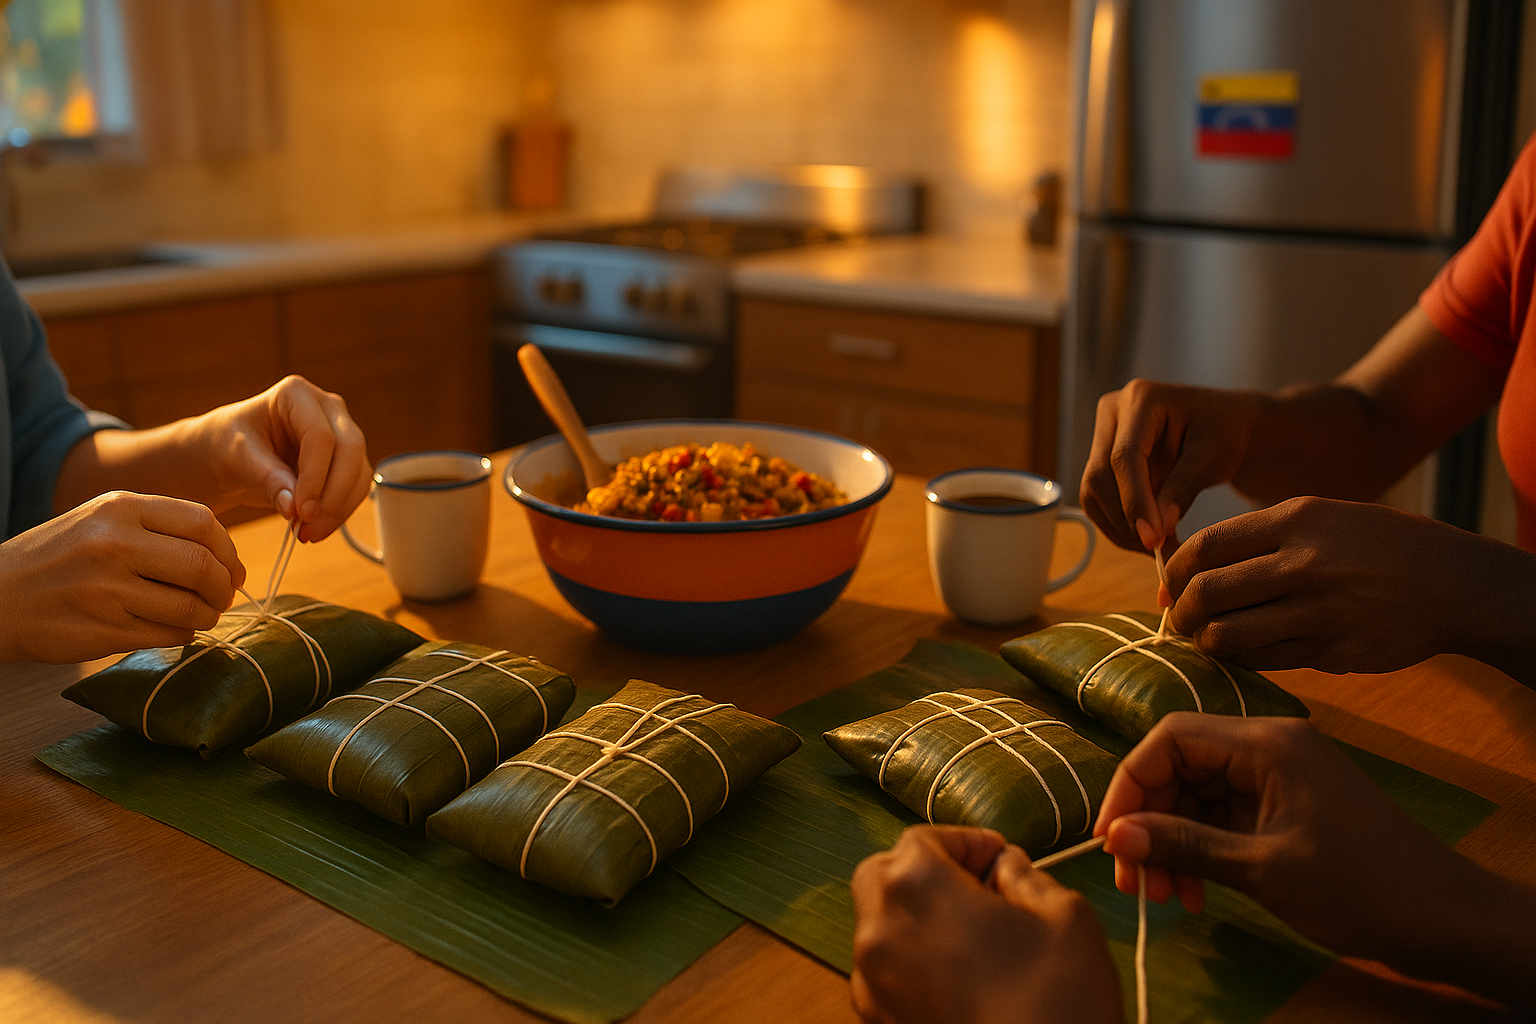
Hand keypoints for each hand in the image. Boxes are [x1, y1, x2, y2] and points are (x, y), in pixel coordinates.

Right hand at [0, 491, 243, 663]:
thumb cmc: (58, 558)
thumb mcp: (100, 520)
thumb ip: (158, 528)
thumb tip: (225, 556)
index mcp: (119, 508)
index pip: (203, 523)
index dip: (228, 550)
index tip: (231, 568)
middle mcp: (114, 544)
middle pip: (203, 567)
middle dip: (224, 587)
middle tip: (222, 597)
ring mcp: (107, 589)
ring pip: (191, 607)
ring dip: (207, 616)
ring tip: (200, 615)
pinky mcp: (103, 630)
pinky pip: (169, 635)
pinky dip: (183, 635)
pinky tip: (173, 629)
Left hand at [194, 375, 370, 541]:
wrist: (228, 454)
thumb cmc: (227, 444)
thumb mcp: (238, 458)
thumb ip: (267, 479)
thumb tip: (295, 509)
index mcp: (296, 394)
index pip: (320, 436)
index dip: (315, 477)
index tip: (302, 512)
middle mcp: (327, 408)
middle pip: (350, 450)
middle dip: (333, 495)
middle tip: (309, 527)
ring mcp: (341, 432)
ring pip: (359, 471)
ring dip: (339, 508)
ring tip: (309, 533)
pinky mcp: (346, 459)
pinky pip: (355, 487)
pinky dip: (340, 511)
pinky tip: (316, 528)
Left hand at [850, 825, 1121, 1023]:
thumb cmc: (1054, 1004)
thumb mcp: (1065, 918)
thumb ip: (1027, 877)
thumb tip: (1007, 869)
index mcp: (916, 887)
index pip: (923, 839)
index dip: (965, 842)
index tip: (998, 856)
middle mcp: (878, 930)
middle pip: (885, 876)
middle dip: (927, 872)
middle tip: (979, 888)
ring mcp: (871, 982)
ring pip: (881, 927)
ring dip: (919, 919)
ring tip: (975, 939)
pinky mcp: (878, 1022)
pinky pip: (886, 974)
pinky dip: (914, 964)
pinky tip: (962, 979)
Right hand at [1081, 379, 1266, 552]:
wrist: (1225, 425)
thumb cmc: (1226, 432)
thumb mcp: (1213, 457)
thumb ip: (1183, 489)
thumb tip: (1156, 531)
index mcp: (1141, 399)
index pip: (1124, 457)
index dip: (1134, 501)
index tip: (1153, 538)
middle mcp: (1113, 412)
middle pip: (1099, 475)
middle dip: (1126, 519)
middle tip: (1157, 549)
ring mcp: (1103, 435)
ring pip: (1093, 493)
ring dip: (1120, 527)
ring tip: (1157, 545)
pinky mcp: (1102, 460)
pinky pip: (1098, 500)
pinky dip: (1119, 525)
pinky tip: (1147, 536)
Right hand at [1095, 714, 1535, 1010]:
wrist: (1446, 918)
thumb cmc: (1359, 886)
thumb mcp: (1262, 868)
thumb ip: (1184, 845)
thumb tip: (1114, 837)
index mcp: (1266, 743)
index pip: (1170, 739)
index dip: (1131, 784)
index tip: (1110, 838)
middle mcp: (1269, 748)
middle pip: (1180, 767)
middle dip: (1149, 821)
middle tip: (1134, 883)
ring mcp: (1280, 777)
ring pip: (1198, 796)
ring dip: (1172, 842)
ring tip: (1165, 898)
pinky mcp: (1287, 807)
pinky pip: (1224, 816)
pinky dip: (1202, 849)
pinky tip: (1195, 892)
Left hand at [1163, 495, 1535, 675]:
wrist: (1452, 582)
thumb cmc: (1375, 544)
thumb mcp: (1321, 515)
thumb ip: (1258, 537)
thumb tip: (1190, 569)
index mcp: (1294, 521)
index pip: (1205, 547)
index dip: (1175, 570)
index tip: (1170, 584)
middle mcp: (1303, 564)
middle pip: (1207, 593)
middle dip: (1181, 611)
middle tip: (1179, 618)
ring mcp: (1318, 611)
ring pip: (1228, 636)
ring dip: (1205, 642)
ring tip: (1205, 639)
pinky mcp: (1331, 651)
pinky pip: (1263, 661)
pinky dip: (1240, 659)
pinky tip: (1242, 651)